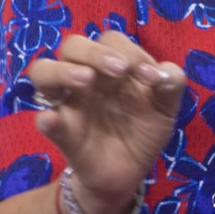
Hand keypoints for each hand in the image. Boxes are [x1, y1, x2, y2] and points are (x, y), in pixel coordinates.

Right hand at [28, 31, 185, 213]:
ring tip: (86, 79)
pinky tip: (52, 120)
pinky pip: (45, 121)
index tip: (149, 75)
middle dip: (95, 52)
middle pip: (73, 46)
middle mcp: (85, 78)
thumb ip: (171, 84)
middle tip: (119, 70)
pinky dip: (47, 119)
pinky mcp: (61, 133)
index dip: (130, 51)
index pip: (110, 41)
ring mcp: (68, 103)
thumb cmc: (143, 129)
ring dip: (63, 70)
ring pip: (43, 71)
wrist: (130, 172)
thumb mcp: (165, 107)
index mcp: (110, 67)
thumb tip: (165, 73)